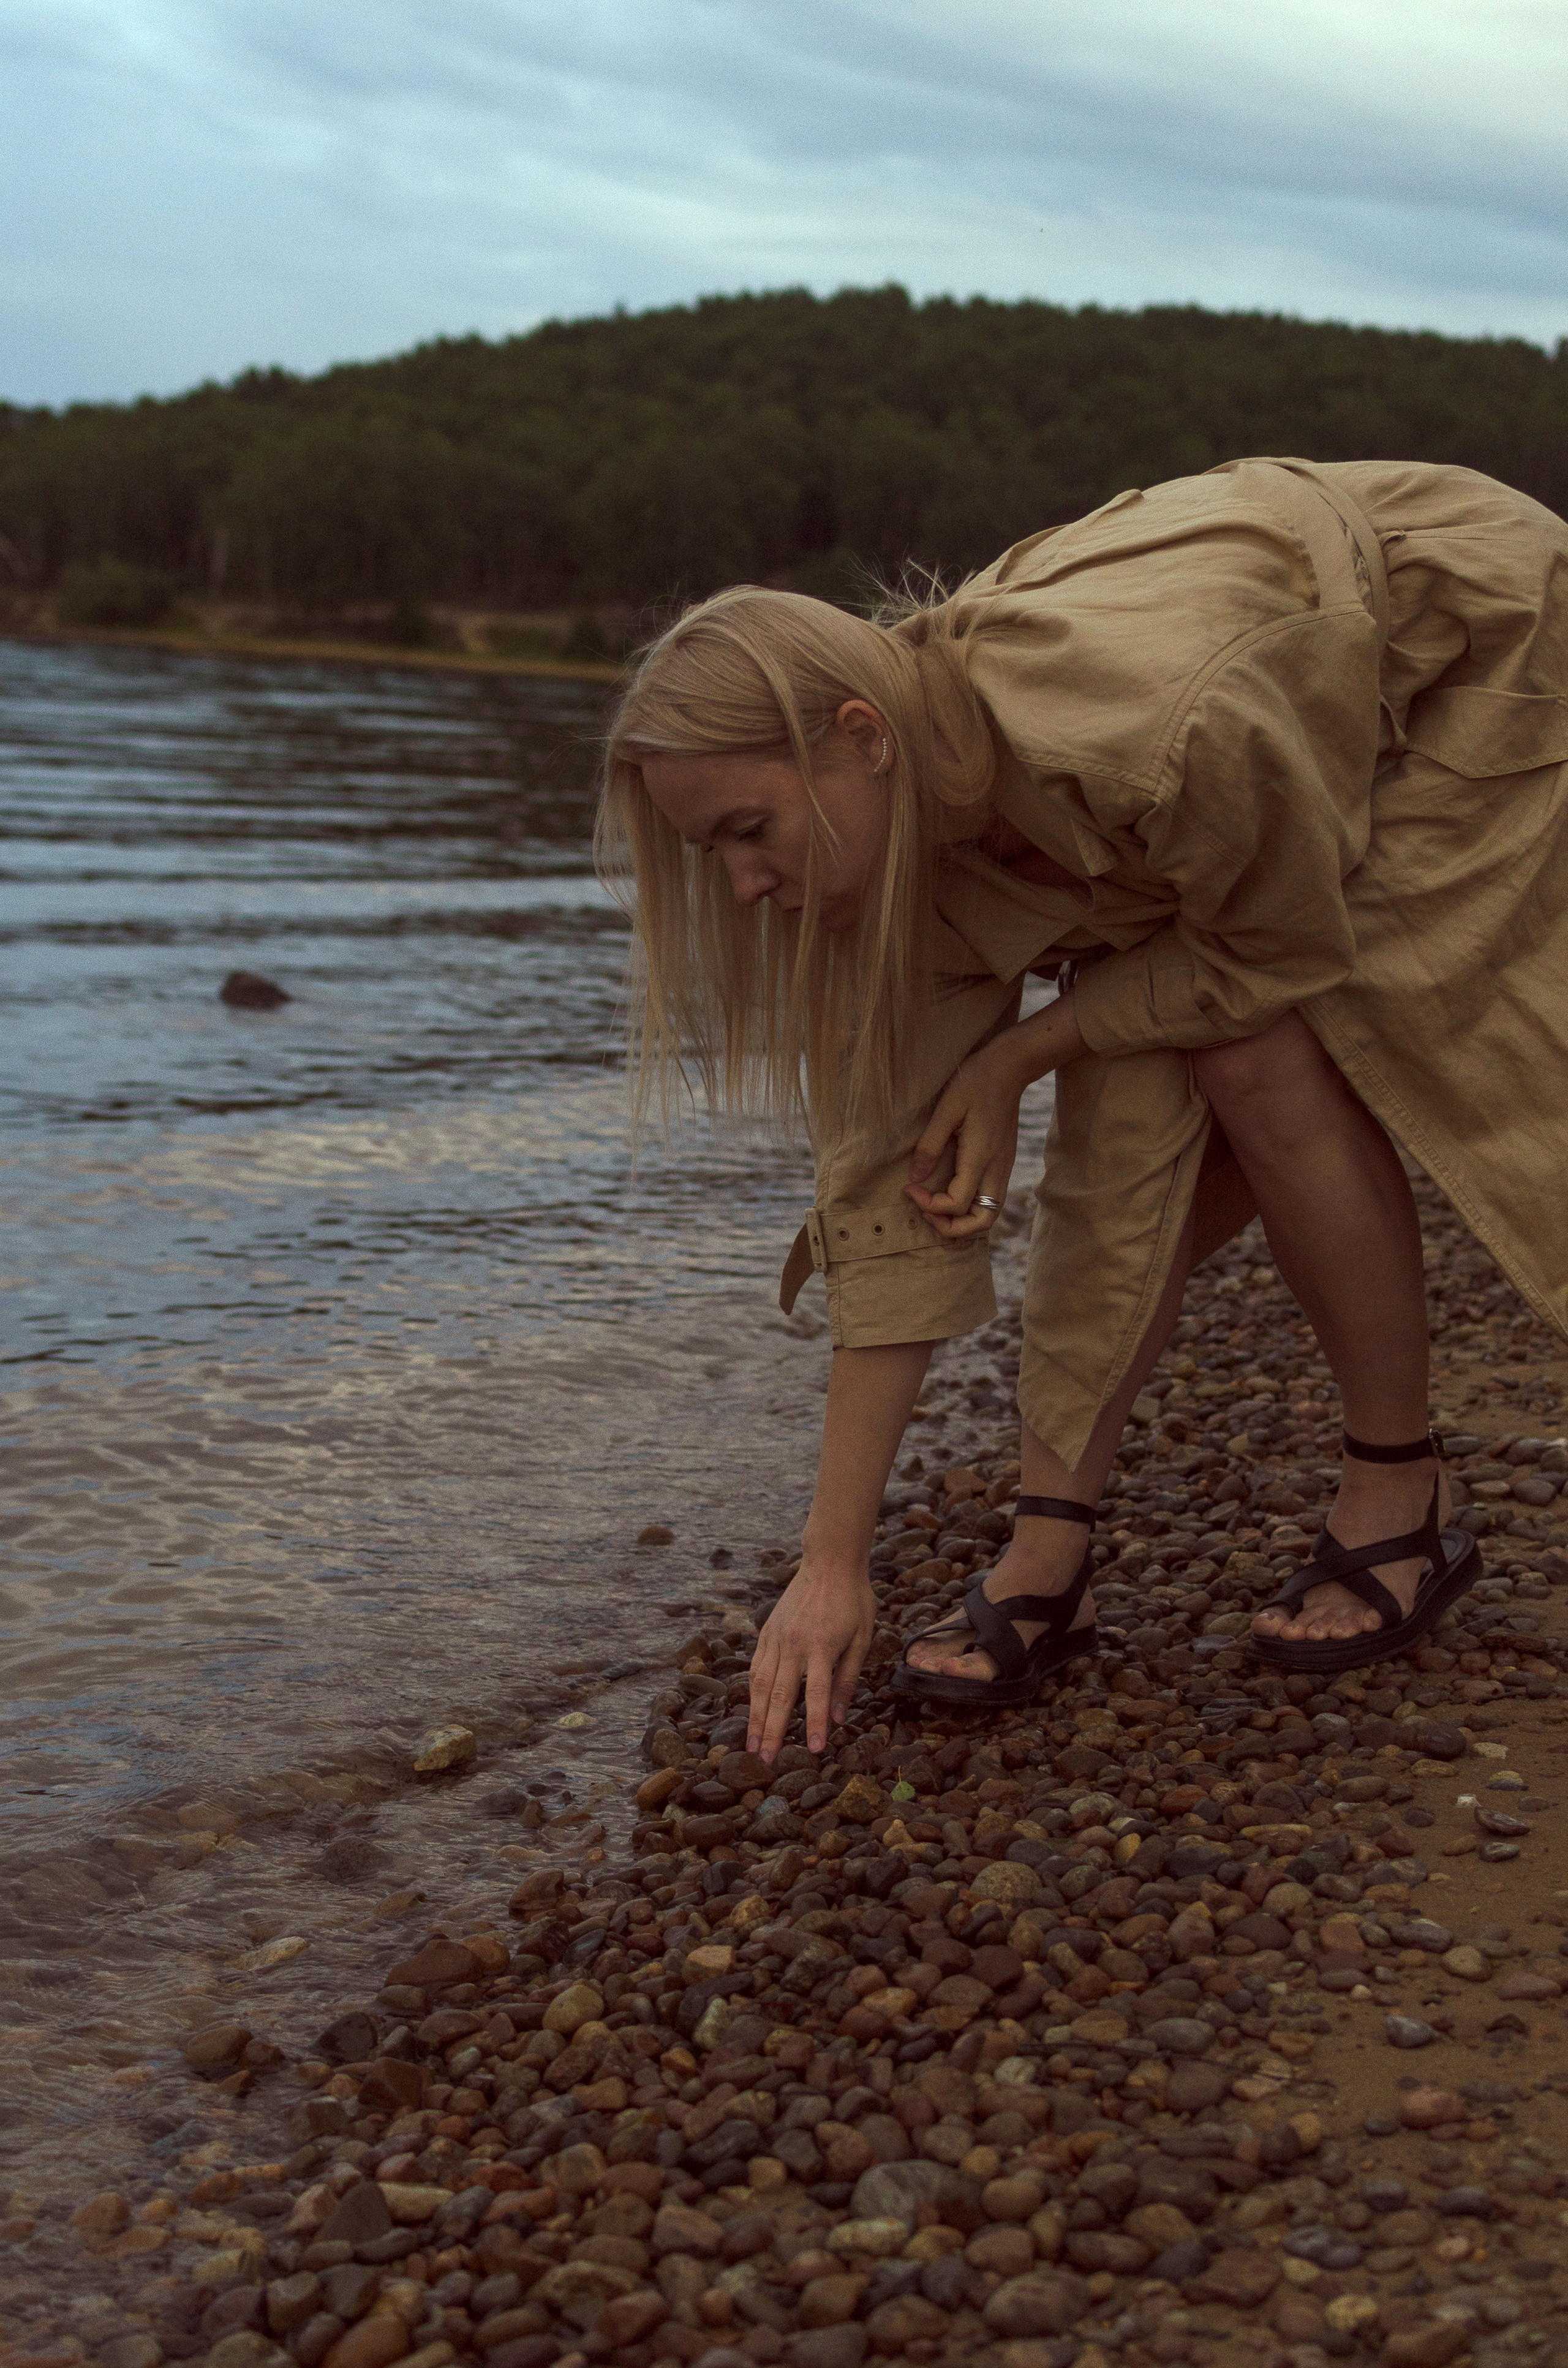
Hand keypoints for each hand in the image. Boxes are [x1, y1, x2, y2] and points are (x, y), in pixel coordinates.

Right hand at [747, 1561, 876, 1760]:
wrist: (830, 1561)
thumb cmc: (854, 1600)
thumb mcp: (863, 1638)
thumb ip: (848, 1679)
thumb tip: (838, 1717)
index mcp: (822, 1645)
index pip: (816, 1693)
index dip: (814, 1723)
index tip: (812, 1750)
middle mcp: (793, 1643)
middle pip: (779, 1695)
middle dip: (771, 1731)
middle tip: (765, 1761)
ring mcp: (776, 1637)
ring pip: (760, 1684)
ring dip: (754, 1717)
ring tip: (752, 1745)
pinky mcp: (767, 1632)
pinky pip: (756, 1667)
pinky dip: (752, 1692)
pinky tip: (752, 1711)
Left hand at [904, 1045, 1021, 1238]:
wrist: (1009, 1067)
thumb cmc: (975, 1081)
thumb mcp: (946, 1108)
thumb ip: (929, 1145)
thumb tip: (916, 1178)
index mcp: (980, 1157)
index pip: (956, 1203)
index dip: (929, 1205)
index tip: (909, 1188)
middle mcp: (997, 1169)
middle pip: (981, 1222)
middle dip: (951, 1227)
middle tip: (925, 1211)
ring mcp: (1004, 1167)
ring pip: (990, 1214)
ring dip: (963, 1220)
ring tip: (937, 1207)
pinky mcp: (1004, 1163)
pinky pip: (991, 1199)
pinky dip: (971, 1208)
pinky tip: (952, 1193)